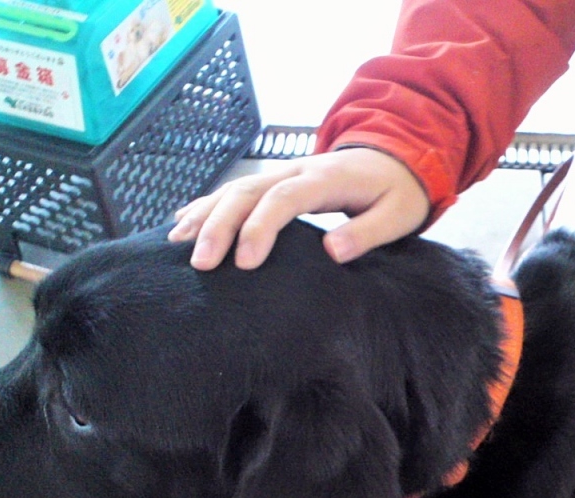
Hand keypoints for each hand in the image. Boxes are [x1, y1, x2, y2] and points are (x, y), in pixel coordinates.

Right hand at [168, 147, 430, 269]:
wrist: (396, 157)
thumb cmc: (398, 192)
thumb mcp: (398, 215)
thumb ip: (367, 233)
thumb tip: (332, 251)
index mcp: (325, 179)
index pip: (284, 199)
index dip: (261, 228)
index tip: (245, 263)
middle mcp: (296, 171)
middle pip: (248, 192)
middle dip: (219, 226)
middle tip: (200, 264)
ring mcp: (282, 173)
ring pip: (234, 189)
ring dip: (204, 215)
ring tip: (177, 245)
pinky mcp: (274, 181)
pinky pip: (234, 191)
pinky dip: (206, 206)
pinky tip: (180, 224)